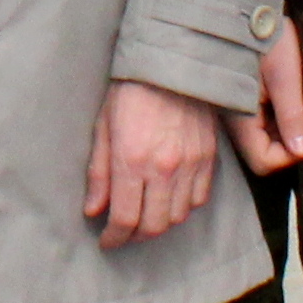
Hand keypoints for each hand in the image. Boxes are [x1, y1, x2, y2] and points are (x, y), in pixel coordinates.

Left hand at [87, 78, 222, 249]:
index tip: (106, 241)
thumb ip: (99, 173)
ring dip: (159, 223)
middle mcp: (164, 169)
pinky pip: (198, 199)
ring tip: (145, 216)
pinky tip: (169, 199)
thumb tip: (93, 210)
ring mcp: (190, 165)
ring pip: (177, 216)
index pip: (124, 218)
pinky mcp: (209, 158)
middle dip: (135, 237)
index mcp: (132, 161)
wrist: (173, 62)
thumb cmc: (130, 91)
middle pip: (153, 226)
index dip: (113, 238)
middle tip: (123, 233)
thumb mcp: (103, 127)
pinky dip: (183, 207)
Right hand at [224, 13, 302, 175]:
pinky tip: (284, 97)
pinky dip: (275, 119)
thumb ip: (292, 115)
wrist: (238, 7)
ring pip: (261, 140)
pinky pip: (258, 124)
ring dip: (283, 131)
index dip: (289, 156)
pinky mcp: (237, 100)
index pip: (264, 162)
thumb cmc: (262, 36)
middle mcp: (233, 121)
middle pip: (262, 154)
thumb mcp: (283, 74)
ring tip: (296, 104)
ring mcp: (234, 111)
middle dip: (287, 144)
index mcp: (241, 118)